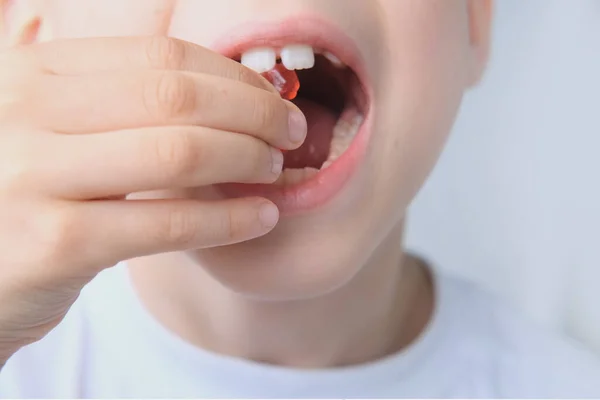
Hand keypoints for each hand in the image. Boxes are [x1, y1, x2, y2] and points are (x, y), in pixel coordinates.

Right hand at [0, 36, 305, 362]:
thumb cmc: (20, 199)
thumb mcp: (46, 130)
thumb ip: (102, 98)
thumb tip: (213, 82)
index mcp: (34, 73)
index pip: (160, 56)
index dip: (231, 74)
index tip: (269, 95)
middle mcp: (26, 112)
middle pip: (176, 97)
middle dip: (252, 112)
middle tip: (289, 131)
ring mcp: (34, 176)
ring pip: (177, 152)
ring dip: (245, 158)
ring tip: (275, 169)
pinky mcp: (54, 244)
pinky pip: (166, 224)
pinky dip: (227, 218)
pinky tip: (260, 217)